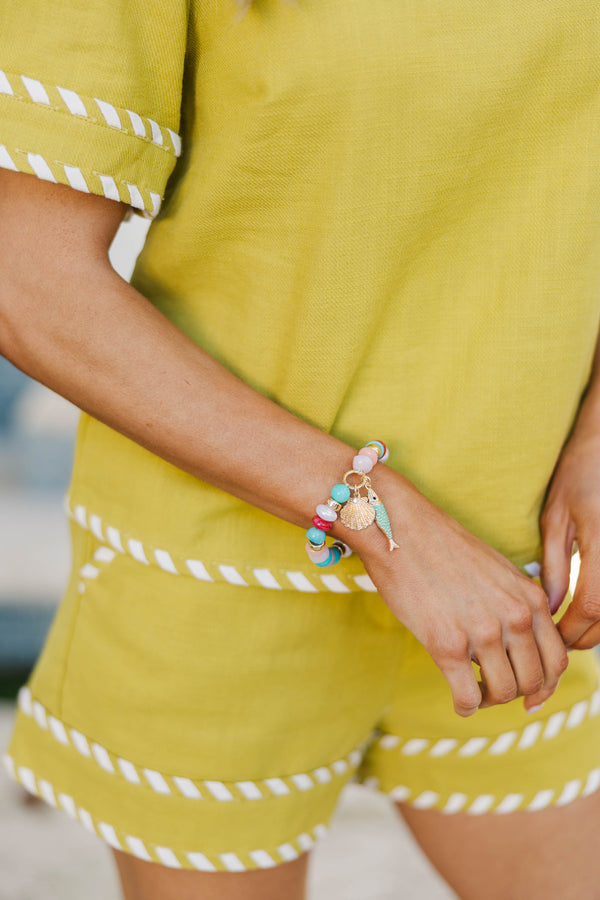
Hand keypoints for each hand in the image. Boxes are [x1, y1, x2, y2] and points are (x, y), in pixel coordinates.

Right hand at [354, 472, 567, 715]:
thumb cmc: (442, 548)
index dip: (546, 684)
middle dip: (516, 694)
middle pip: (534, 680)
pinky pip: (468, 697)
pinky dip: (465, 706)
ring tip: (473, 691)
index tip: (530, 696)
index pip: (558, 659)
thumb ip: (516, 604)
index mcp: (529, 597)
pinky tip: (457, 701)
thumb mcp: (497, 571)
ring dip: (489, 700)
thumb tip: (520, 643)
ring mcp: (481, 632)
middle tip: (494, 692)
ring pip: (503, 692)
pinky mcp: (446, 645)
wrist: (400, 530)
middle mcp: (513, 616)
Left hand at [541, 428, 599, 648]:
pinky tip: (593, 603)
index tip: (552, 636)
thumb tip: (551, 608)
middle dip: (586, 634)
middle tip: (561, 636)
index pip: (591, 607)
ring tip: (576, 622)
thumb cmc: (581, 473)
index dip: (571, 630)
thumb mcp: (557, 516)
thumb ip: (554, 565)